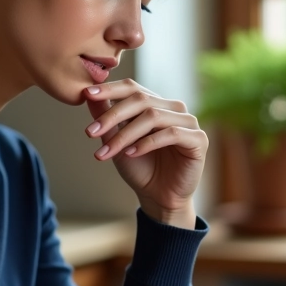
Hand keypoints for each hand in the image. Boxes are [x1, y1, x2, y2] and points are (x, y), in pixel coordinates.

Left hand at [83, 80, 206, 228]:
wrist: (159, 197)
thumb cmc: (141, 168)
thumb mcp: (117, 141)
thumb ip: (106, 117)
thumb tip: (87, 94)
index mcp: (157, 104)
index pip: (133, 88)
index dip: (110, 89)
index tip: (86, 94)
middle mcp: (174, 108)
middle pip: (141, 99)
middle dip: (113, 115)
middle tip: (91, 132)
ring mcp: (188, 122)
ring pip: (153, 116)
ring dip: (126, 134)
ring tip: (108, 151)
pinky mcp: (198, 139)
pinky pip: (171, 134)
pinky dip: (148, 143)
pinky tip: (131, 153)